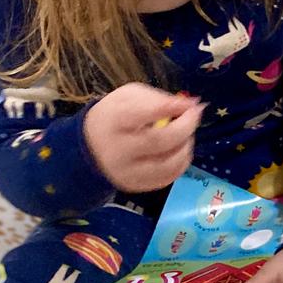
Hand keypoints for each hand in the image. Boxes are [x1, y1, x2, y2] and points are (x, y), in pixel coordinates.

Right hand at [85, 84, 202, 192]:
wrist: (89, 146)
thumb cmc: (115, 116)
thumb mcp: (129, 97)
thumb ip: (158, 99)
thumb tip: (190, 105)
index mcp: (115, 121)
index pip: (143, 114)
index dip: (170, 108)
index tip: (189, 104)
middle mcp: (118, 149)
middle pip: (160, 141)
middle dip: (185, 127)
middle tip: (194, 116)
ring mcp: (126, 171)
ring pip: (168, 164)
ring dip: (185, 147)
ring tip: (185, 134)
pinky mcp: (134, 185)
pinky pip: (168, 177)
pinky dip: (181, 162)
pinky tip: (178, 150)